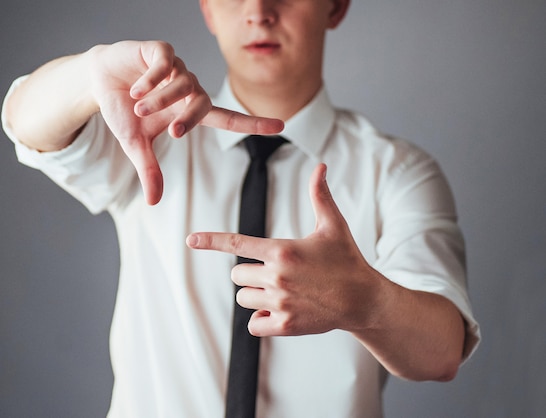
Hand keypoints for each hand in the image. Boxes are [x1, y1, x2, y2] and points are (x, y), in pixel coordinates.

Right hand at [88, 41, 283, 204]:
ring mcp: (176, 68)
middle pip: (204, 103)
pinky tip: (135, 90)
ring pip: (184, 83)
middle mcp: (189, 88)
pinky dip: (151, 80)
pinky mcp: (160, 51)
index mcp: (190, 110)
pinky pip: (165, 64)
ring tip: (138, 108)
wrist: (99, 81)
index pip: (227, 118)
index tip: (281, 126)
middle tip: (173, 133)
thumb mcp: (135, 144)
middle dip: (190, 119)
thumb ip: (149, 169)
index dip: (253, 123)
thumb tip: (153, 202)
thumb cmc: (124, 112)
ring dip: (161, 100)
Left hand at [186, 164, 384, 336]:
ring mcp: (280, 304)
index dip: (211, 240)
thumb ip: (320, 196)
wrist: (364, 299)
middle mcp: (277, 277)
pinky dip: (260, 319)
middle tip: (273, 272)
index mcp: (282, 250)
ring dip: (254, 294)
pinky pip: (253, 325)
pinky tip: (278, 312)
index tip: (191, 239)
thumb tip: (320, 166)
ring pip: (243, 298)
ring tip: (279, 291)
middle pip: (237, 274)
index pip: (237, 243)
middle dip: (249, 272)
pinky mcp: (285, 326)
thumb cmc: (347, 259)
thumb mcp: (334, 225)